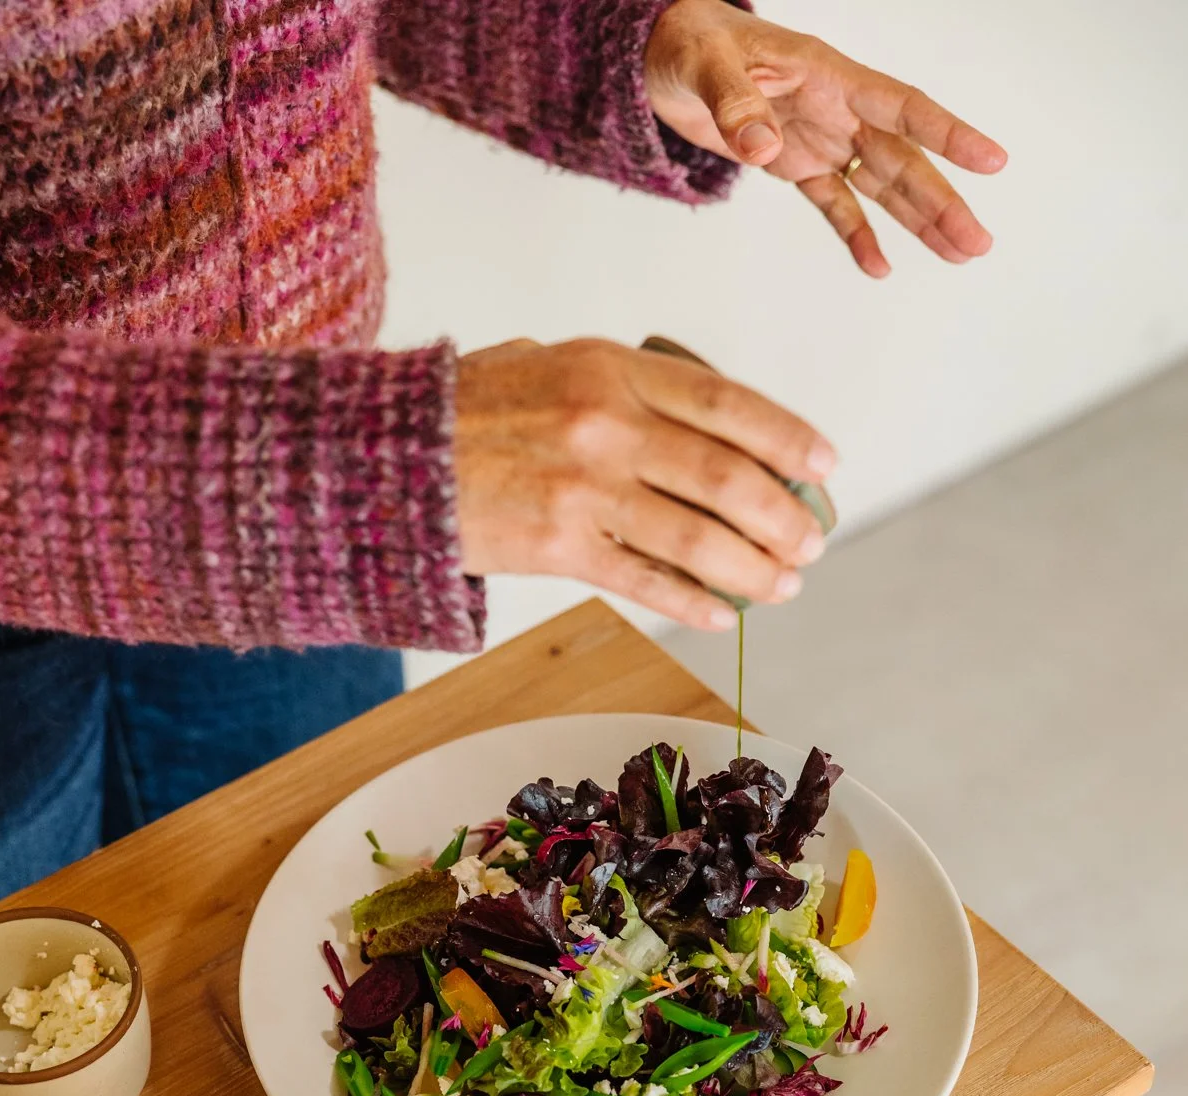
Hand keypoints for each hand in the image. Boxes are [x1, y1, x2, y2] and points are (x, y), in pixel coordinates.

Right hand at [454, 338, 833, 630]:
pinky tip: (723, 616)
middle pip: (726, 477)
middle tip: (811, 540)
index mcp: (611, 368)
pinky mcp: (557, 550)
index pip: (725, 403)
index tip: (824, 464)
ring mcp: (583, 492)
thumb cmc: (470, 409)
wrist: (385, 457)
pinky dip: (691, 603)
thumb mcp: (554, 364)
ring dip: (752, 567)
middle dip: (782, 515)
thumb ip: (627, 388)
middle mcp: (604, 426)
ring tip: (783, 583)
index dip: (787, 437)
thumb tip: (708, 427)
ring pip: (697, 537)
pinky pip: (644, 582)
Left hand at [644, 1, 1006, 276]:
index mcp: (828, 75)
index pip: (901, 106)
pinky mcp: (795, 165)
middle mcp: (836, 109)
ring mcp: (820, 139)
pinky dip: (855, 235)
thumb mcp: (708, 67)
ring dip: (919, 222)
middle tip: (978, 243)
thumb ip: (736, 106)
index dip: (947, 134)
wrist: (664, 57)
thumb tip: (764, 148)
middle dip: (942, 202)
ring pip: (881, 185)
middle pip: (903, 160)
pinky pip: (834, 204)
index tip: (992, 160)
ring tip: (959, 255)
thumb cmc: (691, 44)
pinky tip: (879, 266)